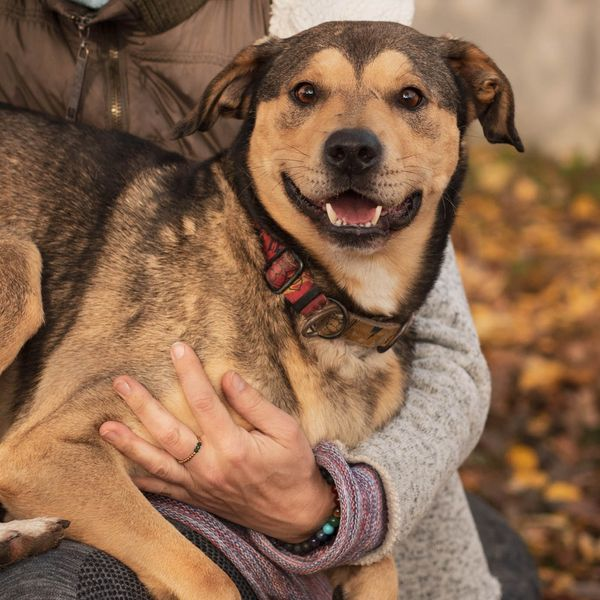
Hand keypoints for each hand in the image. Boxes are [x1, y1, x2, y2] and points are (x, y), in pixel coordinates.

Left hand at [99, 342, 334, 542]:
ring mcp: (200, 486)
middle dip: (142, 405)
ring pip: (157, 463)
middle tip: (121, 383)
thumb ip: (255, 405)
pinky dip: (142, 481)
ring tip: (105, 428)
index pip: (204, 402)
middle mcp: (210, 468)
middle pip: (168, 432)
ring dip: (129, 444)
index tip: (178, 349)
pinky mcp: (197, 498)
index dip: (189, 373)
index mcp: (234, 447)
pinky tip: (124, 469)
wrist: (295, 515)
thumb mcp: (287, 431)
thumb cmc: (294, 468)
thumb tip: (228, 377)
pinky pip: (163, 491)